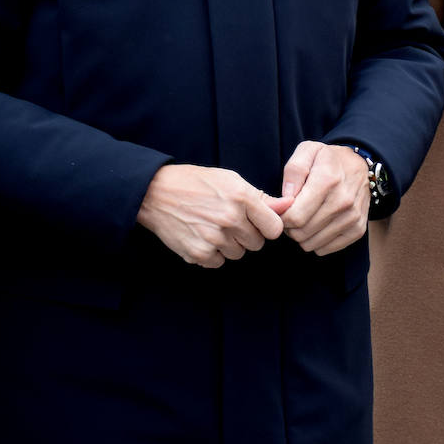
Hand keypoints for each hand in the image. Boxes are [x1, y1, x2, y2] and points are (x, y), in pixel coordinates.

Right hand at [136, 164, 285, 267]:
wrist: (156, 192)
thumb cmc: (197, 182)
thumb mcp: (230, 180)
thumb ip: (261, 197)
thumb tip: (288, 206)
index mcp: (242, 198)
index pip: (275, 229)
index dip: (267, 226)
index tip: (257, 222)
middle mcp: (230, 219)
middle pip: (257, 244)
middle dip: (246, 235)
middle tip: (228, 220)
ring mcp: (214, 238)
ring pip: (238, 254)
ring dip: (229, 245)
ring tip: (212, 226)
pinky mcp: (199, 253)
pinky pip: (218, 262)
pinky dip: (212, 253)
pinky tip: (201, 236)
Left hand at [279, 141, 369, 254]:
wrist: (361, 165)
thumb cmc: (329, 159)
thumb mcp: (308, 151)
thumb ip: (294, 171)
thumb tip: (286, 198)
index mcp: (327, 180)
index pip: (296, 216)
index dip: (281, 217)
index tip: (281, 209)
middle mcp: (342, 201)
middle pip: (302, 232)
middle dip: (289, 227)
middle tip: (290, 215)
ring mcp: (352, 217)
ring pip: (312, 244)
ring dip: (301, 235)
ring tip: (303, 219)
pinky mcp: (358, 230)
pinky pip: (326, 249)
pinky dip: (316, 241)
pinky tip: (316, 226)